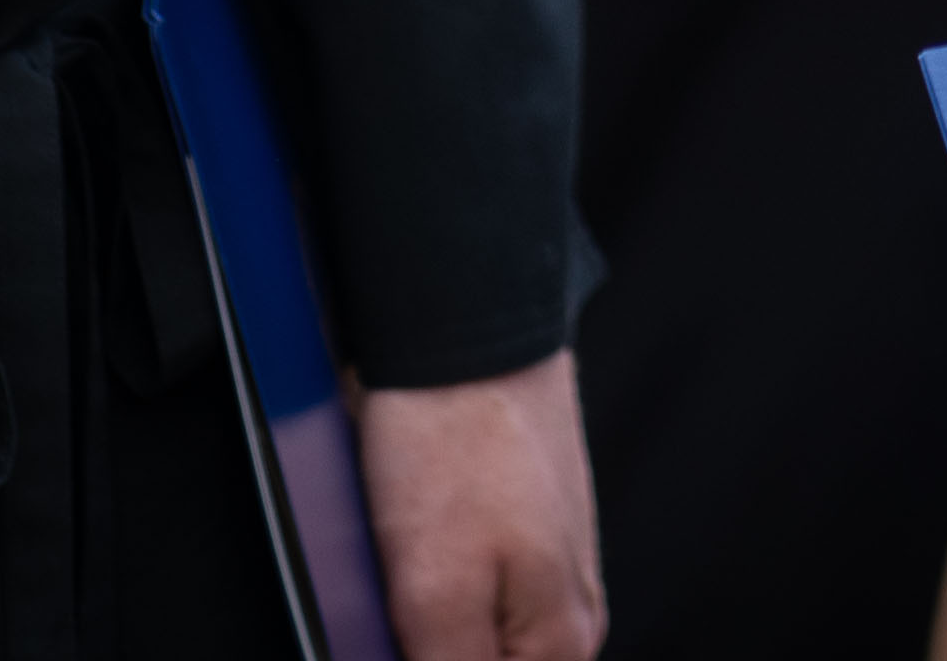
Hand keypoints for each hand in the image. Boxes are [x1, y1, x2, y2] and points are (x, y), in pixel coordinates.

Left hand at [358, 348, 605, 660]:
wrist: (460, 318)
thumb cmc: (454, 441)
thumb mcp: (434, 594)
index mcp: (560, 644)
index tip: (400, 644)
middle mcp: (564, 610)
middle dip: (422, 650)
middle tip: (383, 615)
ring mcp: (540, 561)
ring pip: (464, 637)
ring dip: (412, 628)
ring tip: (382, 573)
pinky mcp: (507, 520)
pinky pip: (456, 585)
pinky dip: (411, 585)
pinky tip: (384, 550)